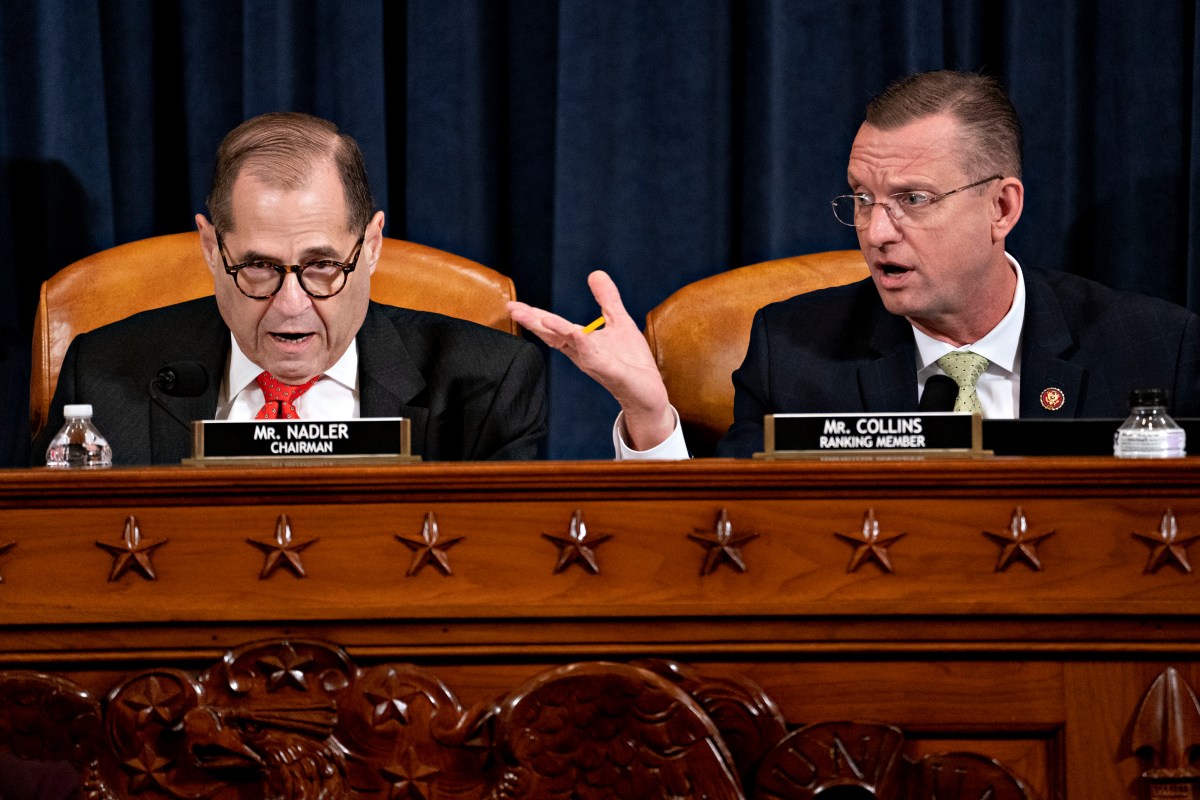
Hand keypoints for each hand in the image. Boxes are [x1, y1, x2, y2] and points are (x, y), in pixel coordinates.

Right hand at [507, 271, 674, 449]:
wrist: (647, 391)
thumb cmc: (631, 361)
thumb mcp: (619, 321)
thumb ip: (606, 299)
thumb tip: (595, 273)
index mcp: (581, 341)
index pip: (553, 326)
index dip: (534, 315)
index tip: (514, 305)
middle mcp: (581, 352)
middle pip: (552, 334)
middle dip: (533, 321)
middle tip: (512, 309)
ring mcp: (593, 361)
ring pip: (568, 343)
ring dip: (552, 330)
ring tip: (537, 316)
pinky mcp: (608, 370)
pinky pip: (592, 354)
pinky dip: (581, 342)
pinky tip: (573, 331)